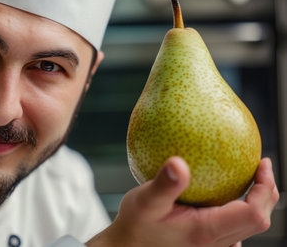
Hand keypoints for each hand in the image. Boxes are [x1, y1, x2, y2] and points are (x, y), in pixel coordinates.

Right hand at [86, 157, 278, 246]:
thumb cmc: (135, 227)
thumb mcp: (144, 201)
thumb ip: (164, 184)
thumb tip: (179, 163)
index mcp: (207, 231)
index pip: (254, 213)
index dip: (264, 188)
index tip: (261, 164)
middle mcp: (215, 242)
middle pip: (258, 220)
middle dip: (267, 193)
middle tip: (260, 166)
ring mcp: (211, 246)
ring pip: (247, 225)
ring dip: (256, 202)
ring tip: (249, 178)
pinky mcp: (204, 244)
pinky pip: (234, 227)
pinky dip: (240, 210)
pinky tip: (224, 196)